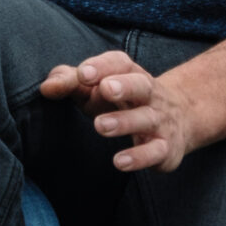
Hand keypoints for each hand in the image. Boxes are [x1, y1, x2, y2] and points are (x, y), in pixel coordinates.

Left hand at [40, 49, 196, 174]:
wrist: (179, 119)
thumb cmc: (123, 101)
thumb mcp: (96, 88)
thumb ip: (70, 82)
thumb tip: (46, 88)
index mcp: (130, 74)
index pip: (119, 63)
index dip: (101, 66)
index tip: (82, 73)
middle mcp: (149, 94)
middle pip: (141, 85)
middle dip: (124, 86)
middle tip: (105, 89)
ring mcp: (160, 121)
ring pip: (146, 119)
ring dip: (125, 122)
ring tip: (100, 126)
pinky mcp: (165, 148)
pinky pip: (155, 152)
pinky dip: (139, 157)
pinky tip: (120, 162)